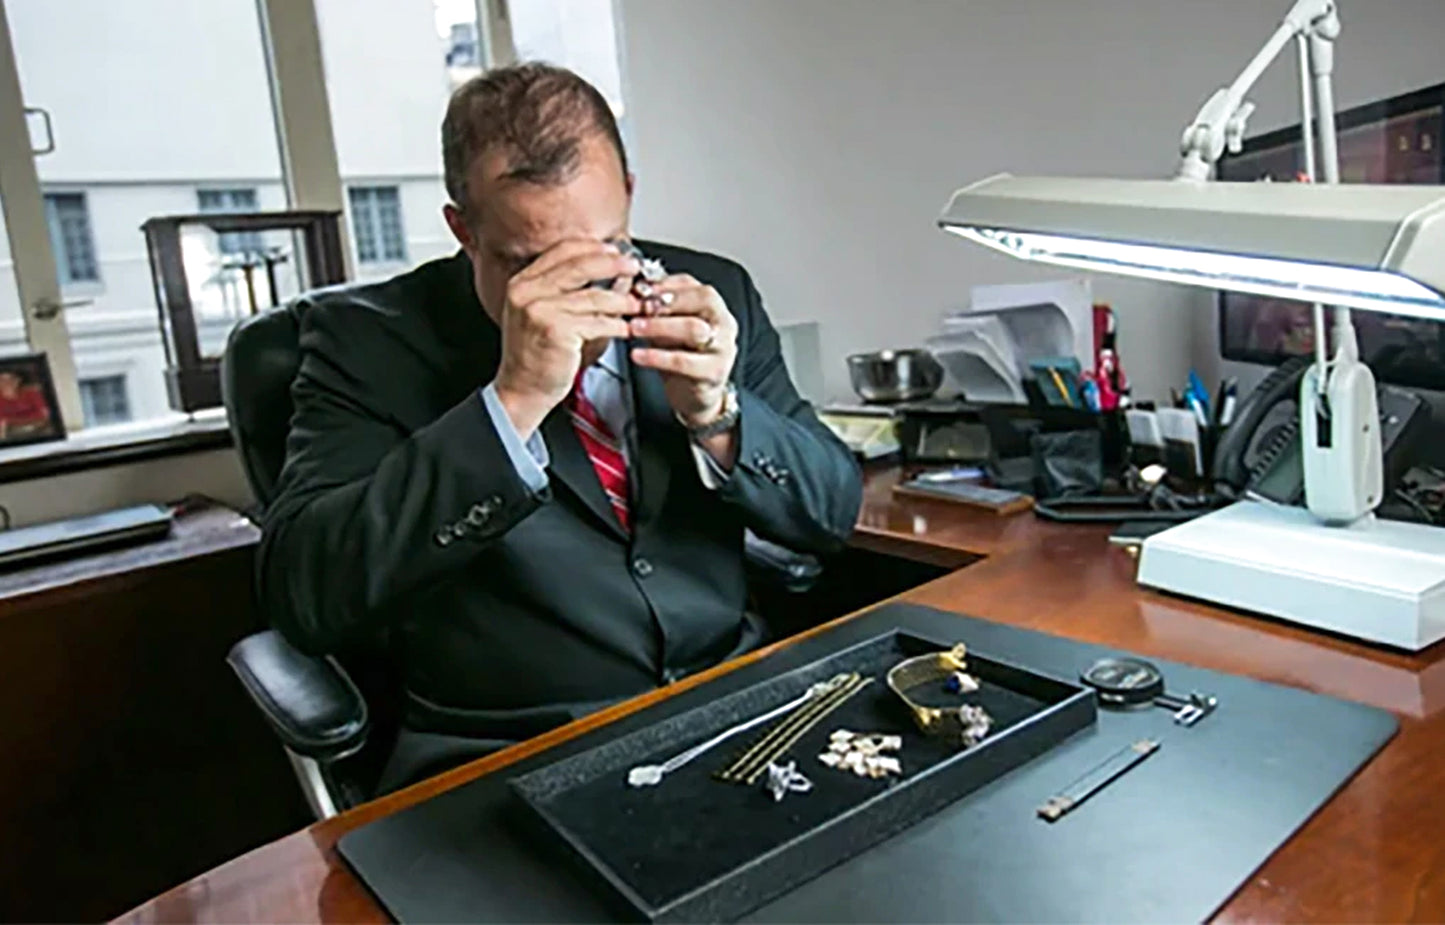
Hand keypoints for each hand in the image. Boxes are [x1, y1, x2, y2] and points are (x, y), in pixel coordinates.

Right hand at [493, 240, 640, 437]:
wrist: (521, 390)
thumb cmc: (535, 355)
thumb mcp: (540, 313)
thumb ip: (562, 290)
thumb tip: (604, 270)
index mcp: (523, 283)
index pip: (563, 251)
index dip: (593, 247)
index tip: (615, 250)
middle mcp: (527, 292)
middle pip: (580, 265)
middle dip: (613, 264)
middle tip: (633, 268)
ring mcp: (540, 310)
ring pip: (594, 296)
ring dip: (621, 300)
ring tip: (636, 304)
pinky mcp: (557, 330)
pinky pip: (597, 321)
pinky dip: (616, 324)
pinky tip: (625, 327)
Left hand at [628, 274, 738, 427]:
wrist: (696, 397)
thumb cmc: (683, 357)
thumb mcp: (669, 329)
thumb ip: (657, 311)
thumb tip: (633, 291)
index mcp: (716, 309)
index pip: (697, 286)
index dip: (669, 284)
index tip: (642, 288)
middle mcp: (724, 325)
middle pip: (703, 300)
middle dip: (667, 301)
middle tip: (639, 306)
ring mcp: (722, 349)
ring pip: (694, 328)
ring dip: (660, 325)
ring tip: (635, 328)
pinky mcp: (713, 373)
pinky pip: (684, 361)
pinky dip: (657, 357)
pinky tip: (637, 355)